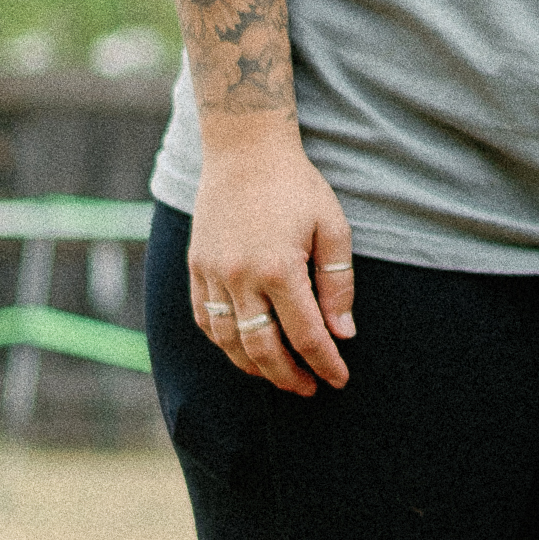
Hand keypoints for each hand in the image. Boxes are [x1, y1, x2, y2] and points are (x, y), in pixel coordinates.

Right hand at [187, 122, 355, 395]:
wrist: (243, 150)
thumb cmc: (296, 186)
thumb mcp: (332, 227)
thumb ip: (338, 283)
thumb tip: (342, 333)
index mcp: (280, 269)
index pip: (306, 335)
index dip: (325, 363)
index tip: (339, 379)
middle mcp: (240, 277)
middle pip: (262, 348)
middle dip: (288, 377)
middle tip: (310, 389)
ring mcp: (212, 274)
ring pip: (228, 340)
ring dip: (254, 366)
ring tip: (279, 376)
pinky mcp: (196, 267)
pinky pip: (204, 319)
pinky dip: (224, 343)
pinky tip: (244, 350)